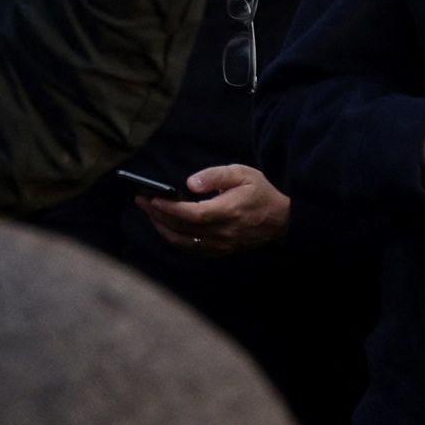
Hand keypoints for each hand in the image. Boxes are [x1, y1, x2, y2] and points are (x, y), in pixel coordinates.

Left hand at [141, 164, 290, 251]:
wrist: (283, 218)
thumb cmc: (261, 192)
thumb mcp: (242, 173)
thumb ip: (215, 176)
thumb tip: (190, 183)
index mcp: (228, 212)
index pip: (191, 214)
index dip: (168, 208)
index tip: (150, 198)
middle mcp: (223, 232)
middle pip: (182, 228)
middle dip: (157, 214)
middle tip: (140, 200)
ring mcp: (222, 245)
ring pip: (183, 241)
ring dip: (162, 227)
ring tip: (149, 212)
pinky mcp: (222, 251)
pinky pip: (192, 249)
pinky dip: (174, 239)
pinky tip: (166, 227)